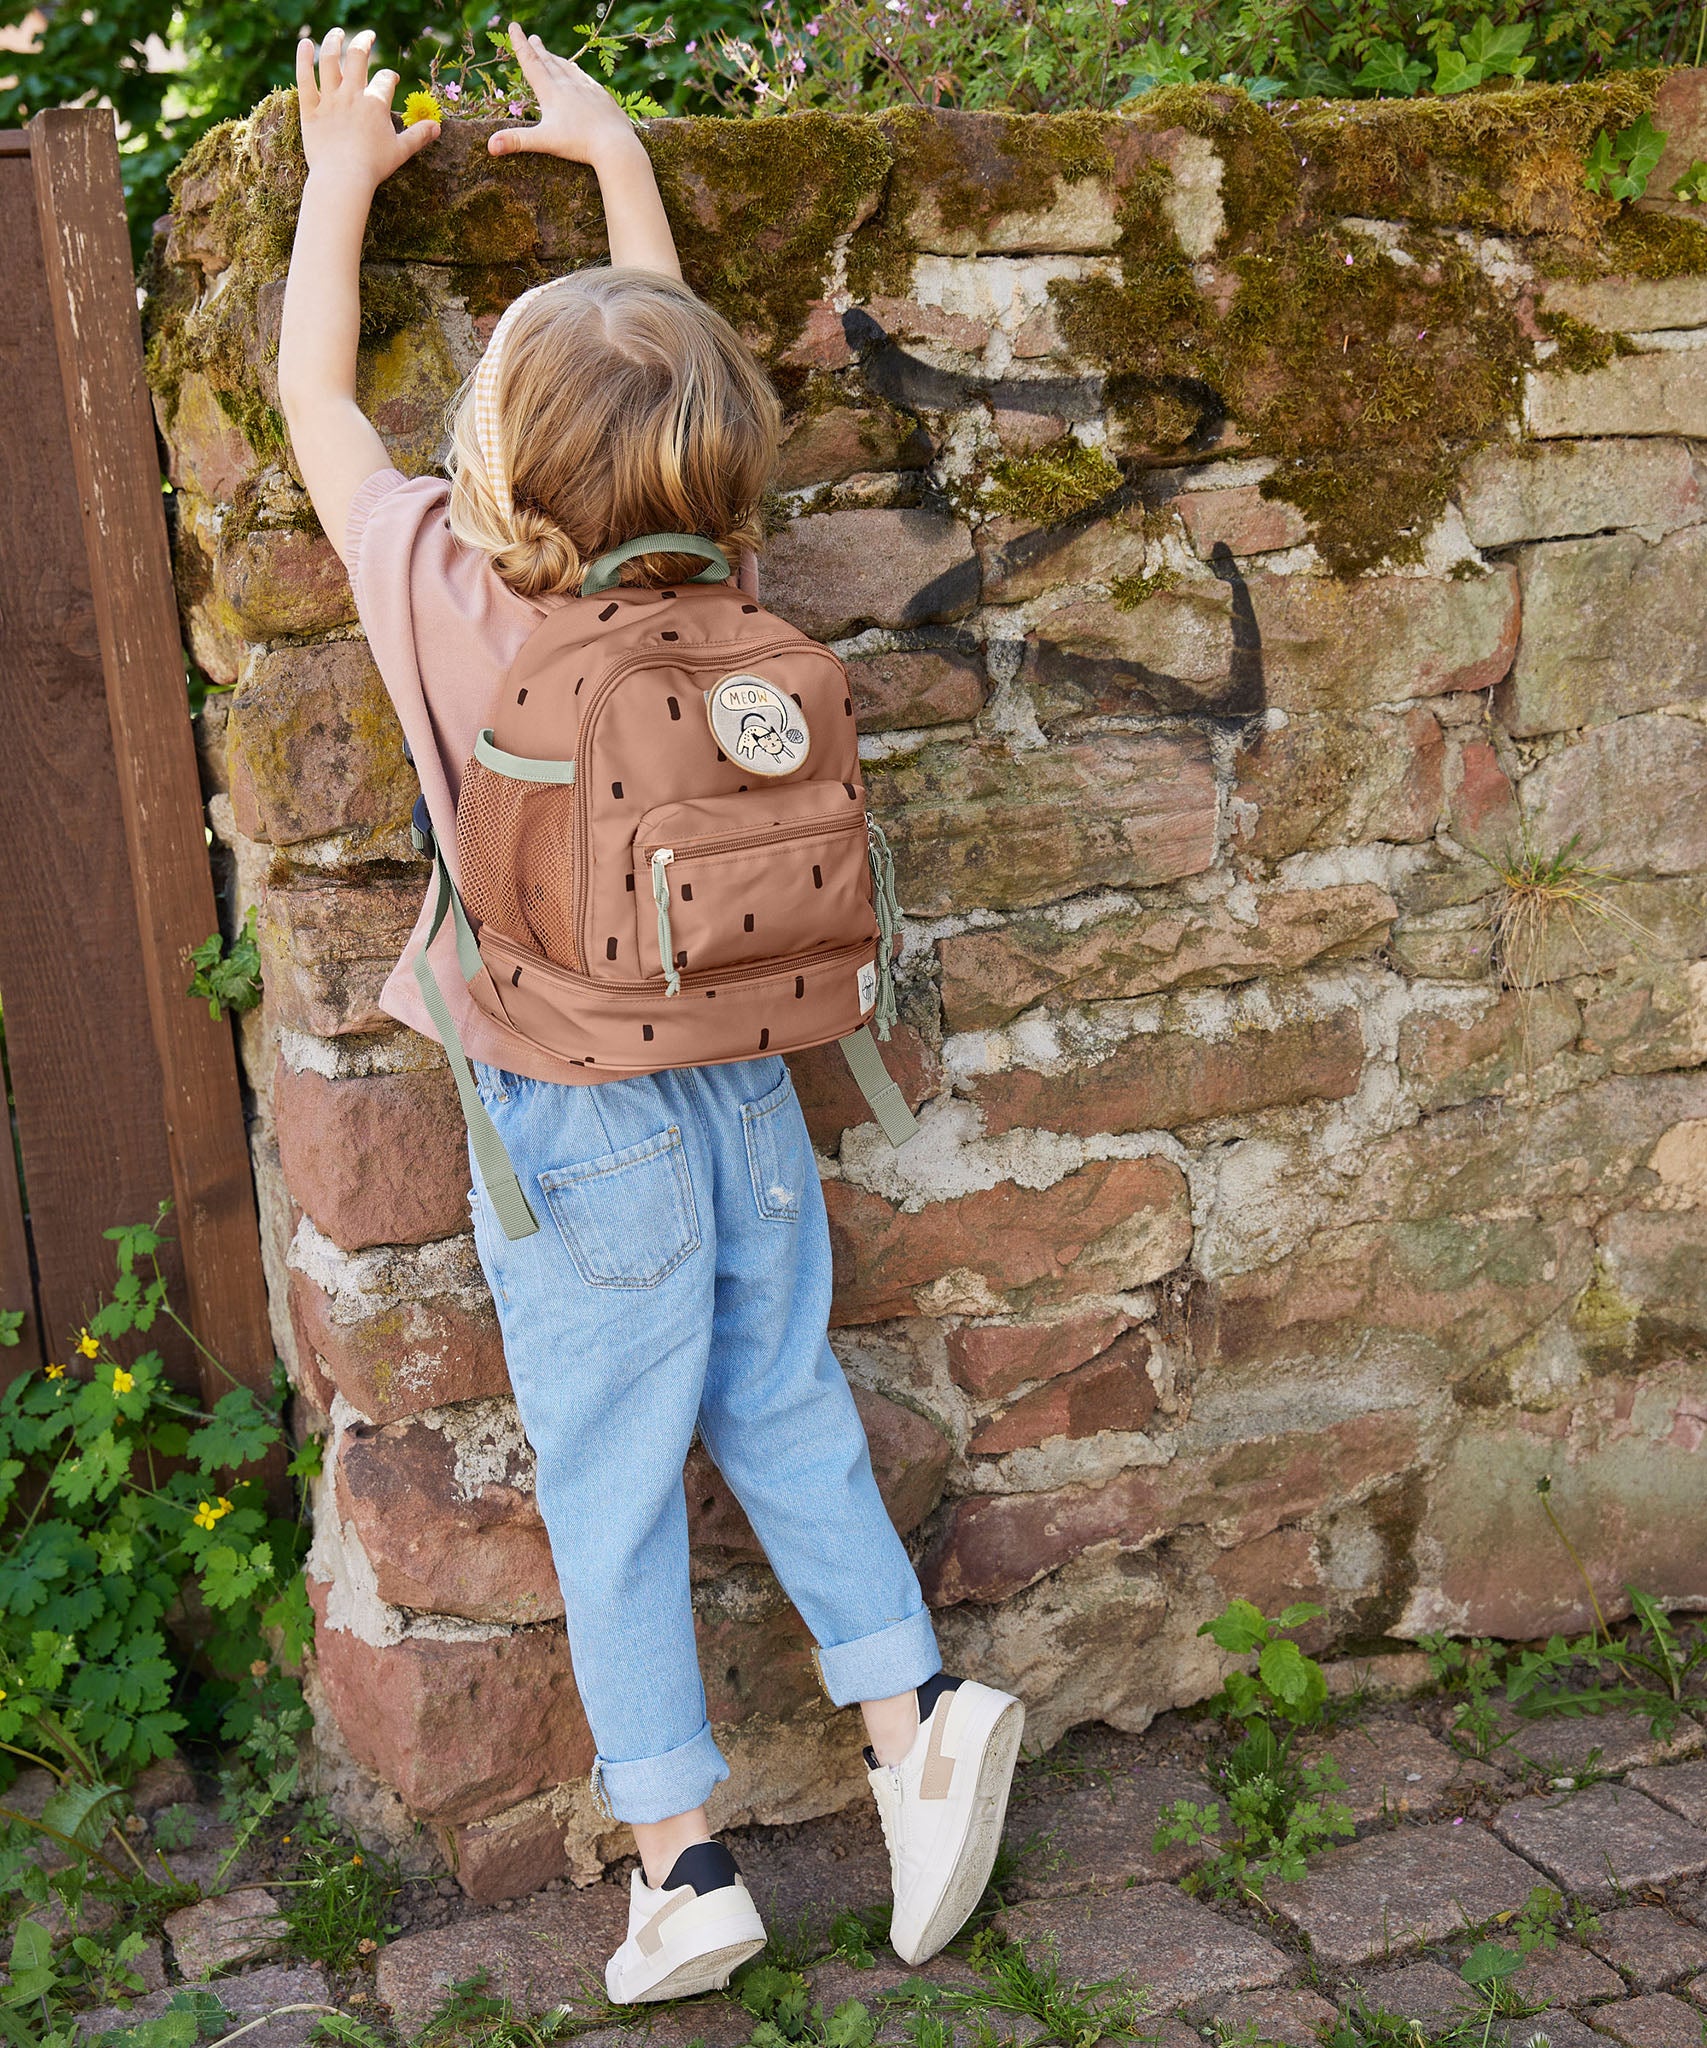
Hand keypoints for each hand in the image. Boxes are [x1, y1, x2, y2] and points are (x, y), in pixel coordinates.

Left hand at [296, 27, 438, 191]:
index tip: (392, 79)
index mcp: (376, 103)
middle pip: (357, 56)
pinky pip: (304, 77)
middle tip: (368, 36)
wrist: (343, 179)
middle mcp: (352, 94)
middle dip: (364, 42)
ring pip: (329, 59)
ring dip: (334, 41)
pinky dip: (303, 58)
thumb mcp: (401, 151)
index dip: (390, 77)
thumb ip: (418, 136)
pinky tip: (305, 43)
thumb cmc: (373, 167)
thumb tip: (438, 127)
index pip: (385, 79)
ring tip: (337, 33)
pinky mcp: (310, 108)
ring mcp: (329, 99)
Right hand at [488, 22, 639, 168]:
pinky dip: (580, 74)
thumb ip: (516, 141)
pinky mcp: (603, 98)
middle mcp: (569, 84)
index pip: (531, 63)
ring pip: (569, 69)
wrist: (616, 144)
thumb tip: (489, 145)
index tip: (513, 27)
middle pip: (550, 62)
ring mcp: (588, 89)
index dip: (520, 45)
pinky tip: (581, 77)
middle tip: (532, 37)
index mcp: (551, 91)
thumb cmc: (579, 143)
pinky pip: (588, 81)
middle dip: (538, 49)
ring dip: (558, 60)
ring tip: (553, 55)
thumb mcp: (544, 142)